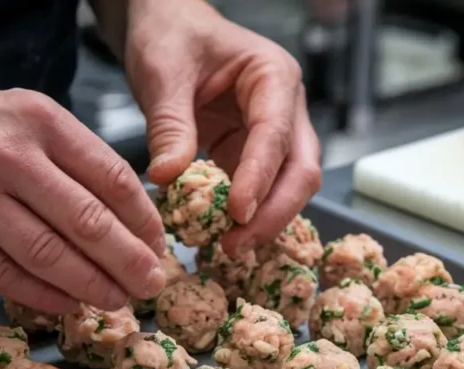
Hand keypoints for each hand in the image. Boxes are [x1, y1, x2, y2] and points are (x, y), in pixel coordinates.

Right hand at [0, 85, 166, 312]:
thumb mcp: (19, 116)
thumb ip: (70, 156)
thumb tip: (130, 211)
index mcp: (38, 120)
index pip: (110, 177)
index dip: (143, 220)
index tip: (159, 246)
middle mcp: (6, 154)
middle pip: (87, 221)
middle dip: (129, 262)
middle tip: (151, 285)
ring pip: (49, 254)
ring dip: (92, 285)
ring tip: (117, 300)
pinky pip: (7, 275)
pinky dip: (44, 295)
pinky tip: (68, 304)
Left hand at [124, 0, 321, 253]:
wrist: (165, 26)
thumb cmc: (170, 35)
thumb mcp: (163, 73)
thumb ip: (169, 125)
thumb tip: (168, 177)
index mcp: (273, 76)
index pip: (276, 134)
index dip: (260, 177)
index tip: (237, 212)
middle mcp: (285, 108)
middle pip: (300, 170)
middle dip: (275, 212)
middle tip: (237, 243)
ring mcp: (273, 135)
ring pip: (287, 187)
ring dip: (263, 220)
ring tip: (227, 247)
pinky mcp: (251, 155)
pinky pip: (258, 192)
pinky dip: (244, 217)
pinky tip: (221, 238)